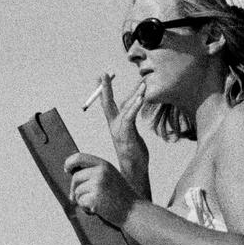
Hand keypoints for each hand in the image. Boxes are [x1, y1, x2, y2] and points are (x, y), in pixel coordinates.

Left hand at [64, 152, 137, 225]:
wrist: (133, 211)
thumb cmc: (121, 196)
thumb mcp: (111, 176)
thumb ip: (95, 171)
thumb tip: (72, 173)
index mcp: (104, 164)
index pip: (79, 157)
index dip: (70, 163)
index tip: (67, 169)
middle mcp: (100, 172)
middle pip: (76, 177)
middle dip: (74, 189)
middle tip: (77, 197)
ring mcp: (98, 185)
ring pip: (77, 191)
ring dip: (82, 200)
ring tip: (96, 203)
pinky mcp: (95, 198)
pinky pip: (80, 202)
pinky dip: (85, 208)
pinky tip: (97, 209)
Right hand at [99, 75, 149, 196]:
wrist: (133, 170)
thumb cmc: (134, 154)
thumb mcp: (131, 135)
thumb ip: (129, 123)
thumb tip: (133, 112)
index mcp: (114, 125)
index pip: (107, 104)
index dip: (104, 90)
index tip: (101, 77)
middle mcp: (114, 126)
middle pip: (108, 103)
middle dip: (105, 88)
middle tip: (103, 73)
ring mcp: (120, 130)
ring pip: (125, 108)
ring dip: (135, 95)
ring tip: (142, 85)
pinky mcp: (127, 134)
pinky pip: (130, 117)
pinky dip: (135, 106)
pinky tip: (141, 99)